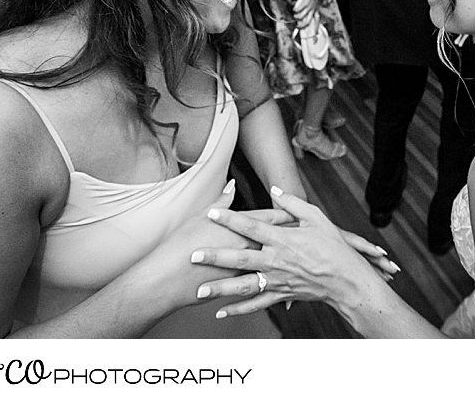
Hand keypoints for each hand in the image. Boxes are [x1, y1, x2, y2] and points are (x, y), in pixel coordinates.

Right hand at [129, 180, 291, 314]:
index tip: (295, 211)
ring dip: (289, 259)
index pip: (266, 218)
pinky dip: (275, 282)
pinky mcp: (237, 287)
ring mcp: (243, 269)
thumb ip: (220, 202)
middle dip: (293, 235)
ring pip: (274, 262)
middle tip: (308, 231)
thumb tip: (232, 186)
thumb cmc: (179, 246)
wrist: (166, 280)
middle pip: (276, 239)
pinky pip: (263, 285)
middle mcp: (245, 248)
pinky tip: (285, 283)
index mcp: (237, 229)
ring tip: (304, 257)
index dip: (282, 213)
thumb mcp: (199, 218)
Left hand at [190, 187, 399, 317]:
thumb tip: (274, 190)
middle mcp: (277, 260)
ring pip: (244, 286)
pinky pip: (257, 304)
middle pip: (241, 259)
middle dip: (216, 257)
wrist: (348, 280)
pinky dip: (239, 310)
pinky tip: (222, 312)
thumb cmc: (334, 247)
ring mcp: (278, 280)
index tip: (211, 213)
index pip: (251, 227)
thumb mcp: (316, 217)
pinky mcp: (282, 295)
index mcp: (283, 239)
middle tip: (194, 255)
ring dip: (221, 289)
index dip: (230, 219)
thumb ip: (292, 204)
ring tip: (200, 291)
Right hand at [292, 0, 321, 25]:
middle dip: (302, 26)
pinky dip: (295, 10)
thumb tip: (313, 5)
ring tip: (294, 16)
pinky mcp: (305, 4)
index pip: (316, 20)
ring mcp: (309, 8)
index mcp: (316, 10)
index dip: (314, 25)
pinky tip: (293, 9)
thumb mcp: (318, 1)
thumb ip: (315, 5)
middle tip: (297, 26)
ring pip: (301, 17)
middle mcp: (313, 10)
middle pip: (308, 22)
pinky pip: (298, 10)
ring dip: (296, 17)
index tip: (312, 29)